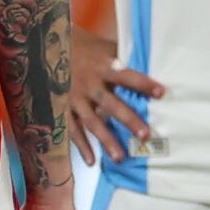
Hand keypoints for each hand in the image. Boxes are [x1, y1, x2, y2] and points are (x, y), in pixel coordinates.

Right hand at [68, 31, 162, 163]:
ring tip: (121, 158)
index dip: (143, 84)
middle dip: (128, 119)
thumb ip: (124, 58)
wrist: (48, 47)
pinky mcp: (63, 108)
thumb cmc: (86, 48)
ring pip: (92, 122)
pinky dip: (81, 146)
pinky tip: (92, 161)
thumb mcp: (104, 47)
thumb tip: (153, 64)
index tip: (161, 93)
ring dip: (106, 140)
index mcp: (103, 67)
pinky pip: (73, 130)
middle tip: (145, 135)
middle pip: (111, 104)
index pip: (126, 76)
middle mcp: (89, 84)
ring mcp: (75, 98)